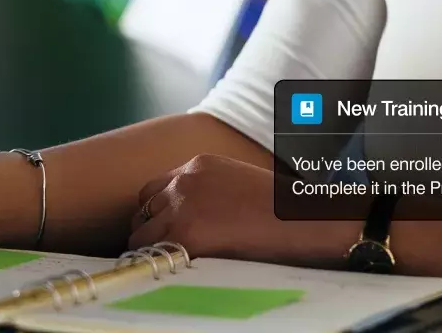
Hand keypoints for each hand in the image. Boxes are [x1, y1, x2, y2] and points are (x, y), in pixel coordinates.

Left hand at [126, 155, 352, 267]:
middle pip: (141, 210)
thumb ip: (207, 192)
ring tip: (167, 267)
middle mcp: (183, 182)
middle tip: (160, 252)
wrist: (300, 220)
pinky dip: (157, 266)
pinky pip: (153, 255)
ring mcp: (181, 208)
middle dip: (148, 230)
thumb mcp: (236, 183)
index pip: (153, 189)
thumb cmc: (279, 210)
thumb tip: (193, 218)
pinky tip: (170, 275)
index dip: (154, 213)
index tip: (160, 230)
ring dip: (150, 250)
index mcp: (197, 166)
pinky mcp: (186, 236)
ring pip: (141, 234)